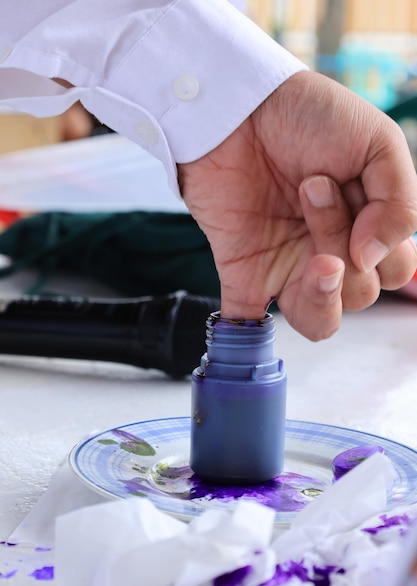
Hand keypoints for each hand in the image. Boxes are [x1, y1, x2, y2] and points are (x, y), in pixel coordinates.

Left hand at [178, 71, 416, 339]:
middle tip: (315, 185)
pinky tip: (252, 319)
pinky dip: (246, 333)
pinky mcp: (244, 270)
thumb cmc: (309, 114)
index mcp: (365, 228)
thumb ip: (399, 205)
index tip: (362, 198)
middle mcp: (329, 252)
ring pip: (319, 319)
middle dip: (343, 241)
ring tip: (302, 208)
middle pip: (359, 294)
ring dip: (318, 280)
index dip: (386, 249)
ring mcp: (287, 266)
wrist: (238, 103)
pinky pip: (247, 320)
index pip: (394, 271)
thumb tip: (373, 260)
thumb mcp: (378, 144)